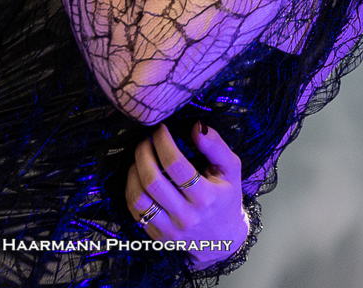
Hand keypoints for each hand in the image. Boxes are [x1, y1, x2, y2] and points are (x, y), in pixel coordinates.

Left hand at [126, 122, 249, 270]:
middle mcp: (187, 216)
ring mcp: (170, 229)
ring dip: (133, 172)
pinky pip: (136, 212)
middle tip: (145, 140)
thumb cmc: (226, 196)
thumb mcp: (231, 168)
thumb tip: (197, 125)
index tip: (160, 129)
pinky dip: (131, 190)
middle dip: (143, 154)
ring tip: (139, 158)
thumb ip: (215, 145)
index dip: (163, 142)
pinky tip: (137, 177)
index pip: (175, 165)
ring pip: (139, 199)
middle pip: (152, 181)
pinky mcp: (158, 237)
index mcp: (206, 197)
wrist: (223, 237)